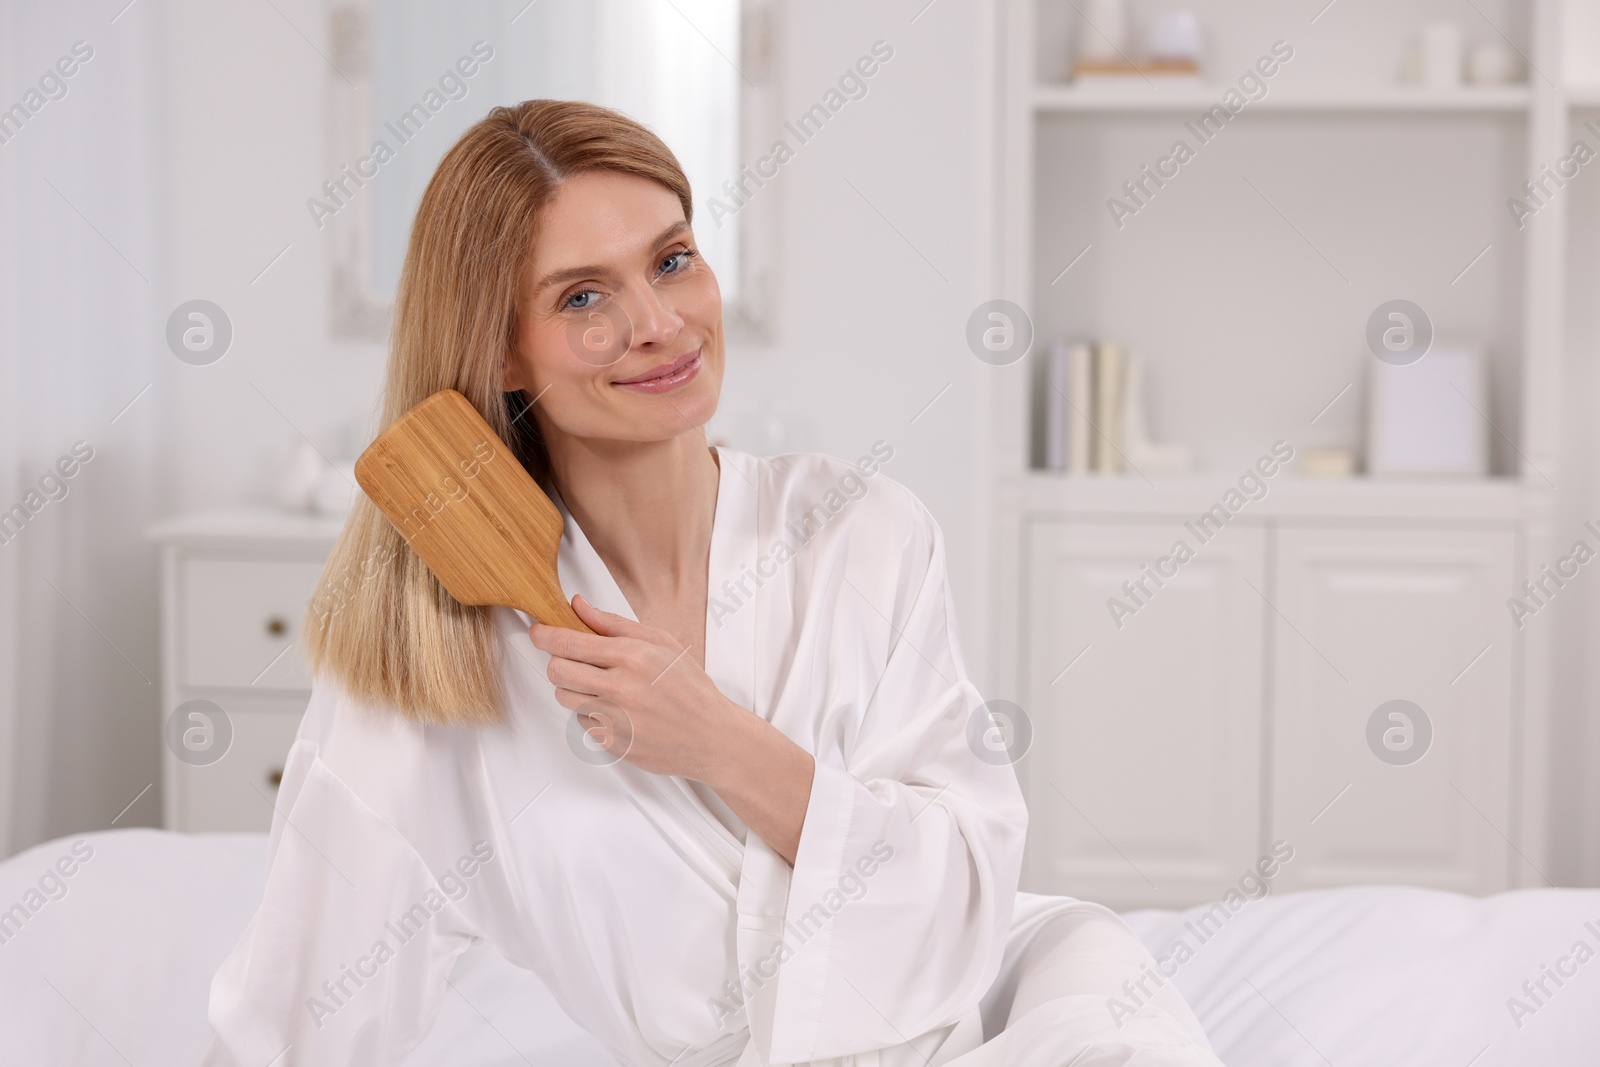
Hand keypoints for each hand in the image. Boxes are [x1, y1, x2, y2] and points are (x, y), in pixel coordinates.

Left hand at [528, 594, 743, 781]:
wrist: (710, 736)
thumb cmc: (689, 688)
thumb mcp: (661, 643)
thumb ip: (614, 624)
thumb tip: (579, 606)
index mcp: (632, 656)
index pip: (568, 643)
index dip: (545, 636)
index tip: (538, 633)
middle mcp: (620, 687)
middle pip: (557, 671)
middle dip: (559, 663)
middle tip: (575, 662)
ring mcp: (614, 718)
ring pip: (564, 697)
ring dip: (575, 690)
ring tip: (604, 688)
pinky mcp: (611, 742)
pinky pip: (581, 721)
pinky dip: (592, 714)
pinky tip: (618, 711)